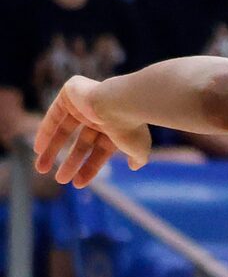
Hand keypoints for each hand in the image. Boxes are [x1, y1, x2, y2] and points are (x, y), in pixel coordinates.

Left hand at [32, 76, 150, 185]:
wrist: (122, 103)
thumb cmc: (131, 127)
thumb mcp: (138, 148)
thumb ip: (138, 157)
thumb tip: (134, 166)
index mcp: (115, 129)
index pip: (100, 151)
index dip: (89, 168)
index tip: (78, 183)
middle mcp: (100, 117)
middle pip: (81, 142)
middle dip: (70, 163)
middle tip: (60, 180)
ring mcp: (84, 104)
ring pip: (64, 130)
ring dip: (52, 151)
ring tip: (41, 170)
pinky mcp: (70, 93)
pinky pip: (54, 115)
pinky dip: (45, 131)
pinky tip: (38, 149)